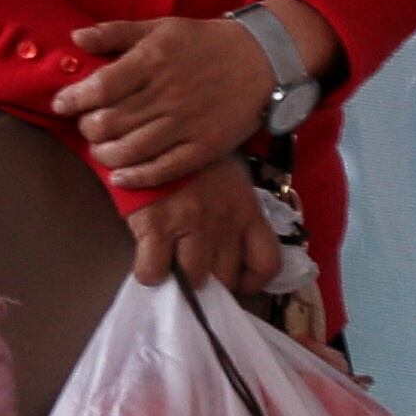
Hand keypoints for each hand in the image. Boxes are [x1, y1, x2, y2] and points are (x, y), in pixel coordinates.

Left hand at [55, 10, 311, 187]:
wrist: (264, 58)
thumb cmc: (204, 41)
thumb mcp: (160, 27)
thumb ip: (115, 32)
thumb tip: (75, 37)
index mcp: (152, 61)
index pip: (101, 87)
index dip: (74, 99)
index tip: (62, 104)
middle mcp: (167, 94)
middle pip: (110, 122)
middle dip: (88, 129)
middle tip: (86, 127)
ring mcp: (188, 123)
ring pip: (132, 149)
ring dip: (105, 155)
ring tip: (100, 149)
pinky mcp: (206, 146)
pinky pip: (165, 169)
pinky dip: (137, 177)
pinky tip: (121, 177)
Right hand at [124, 156, 283, 294]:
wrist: (153, 132)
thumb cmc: (191, 158)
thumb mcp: (228, 179)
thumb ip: (235, 211)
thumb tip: (227, 245)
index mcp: (247, 209)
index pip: (267, 263)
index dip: (252, 281)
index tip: (237, 281)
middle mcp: (225, 222)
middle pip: (227, 277)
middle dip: (213, 283)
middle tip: (198, 275)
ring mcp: (191, 224)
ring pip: (195, 279)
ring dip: (182, 280)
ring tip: (172, 271)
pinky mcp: (156, 225)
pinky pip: (154, 270)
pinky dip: (150, 274)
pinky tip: (148, 265)